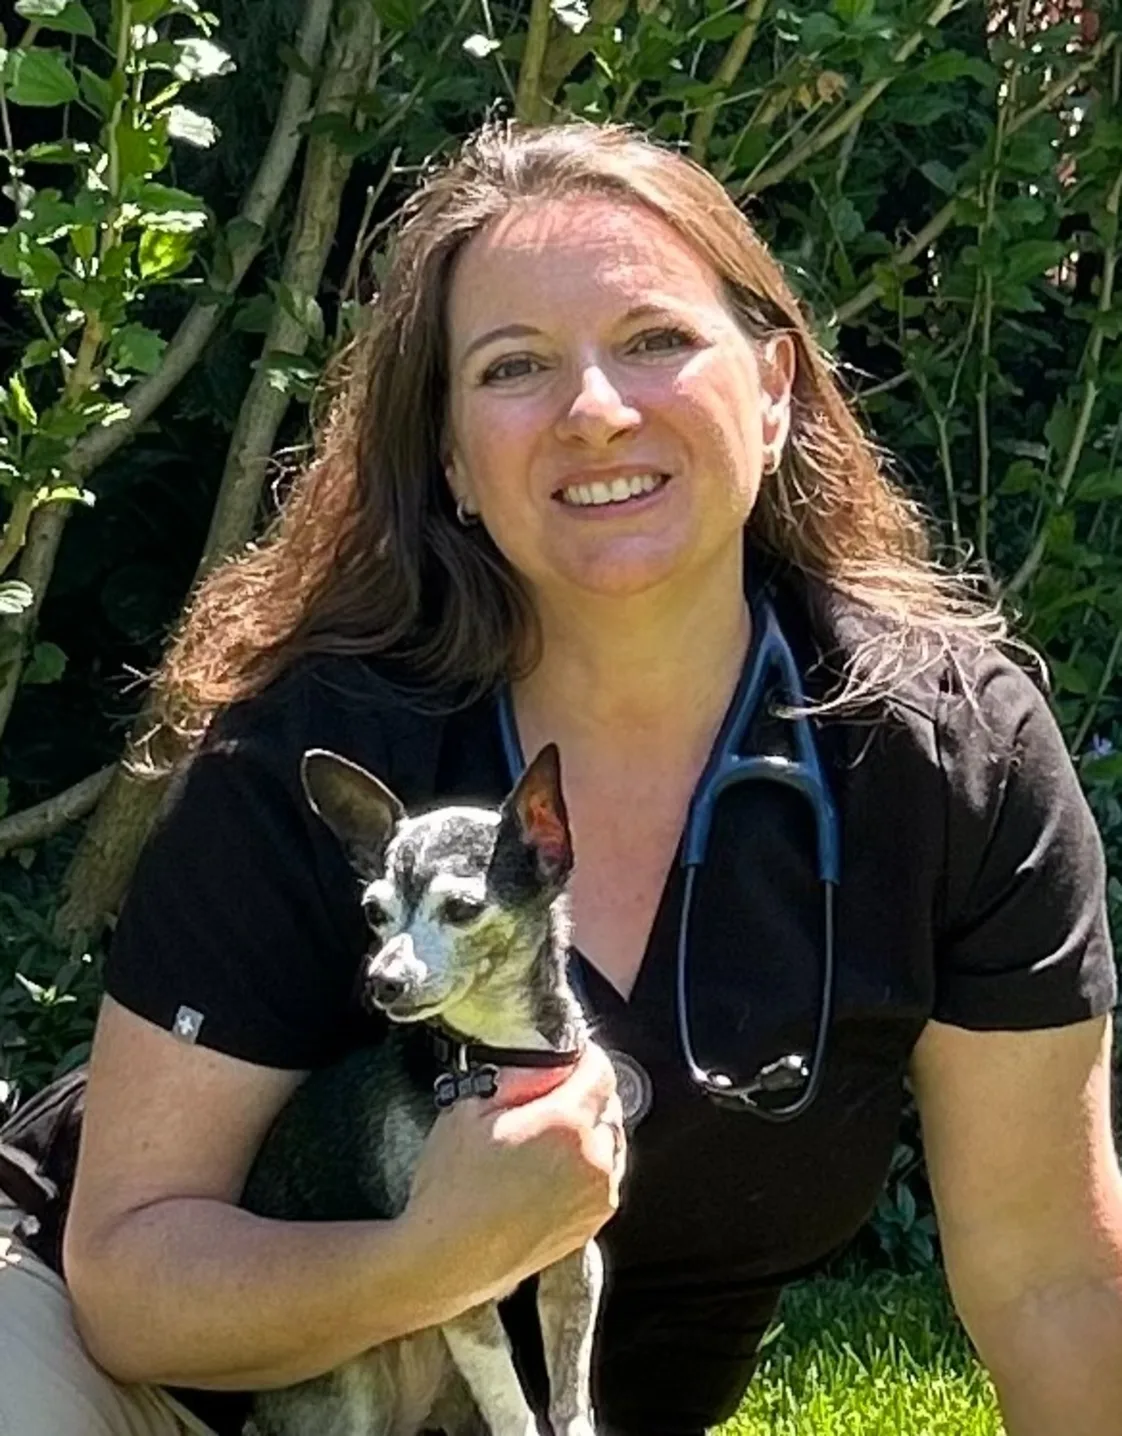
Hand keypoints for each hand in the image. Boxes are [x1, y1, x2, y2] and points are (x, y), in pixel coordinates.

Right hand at [402, 1043, 625, 1303]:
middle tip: (549, 1096)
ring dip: (590, 1130)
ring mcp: (596, 1196)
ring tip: (548, 1136)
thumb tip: (547, 1064)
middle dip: (585, 1093)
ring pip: (610, 1142)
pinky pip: (603, 1178)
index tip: (568, 1056)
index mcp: (566, 1125)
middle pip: (609, 1105)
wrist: (447, 1259)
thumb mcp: (469, 1108)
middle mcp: (593, 1160)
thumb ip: (518, 1077)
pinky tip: (551, 1169)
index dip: (583, 1057)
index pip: (601, 1071)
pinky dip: (588, 1165)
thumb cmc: (452, 1188)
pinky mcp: (591, 1224)